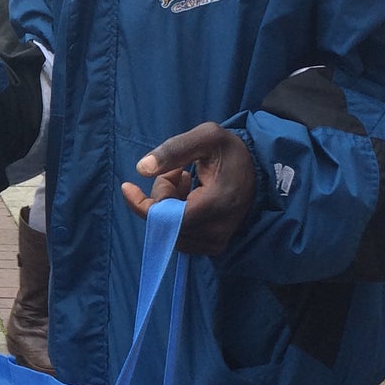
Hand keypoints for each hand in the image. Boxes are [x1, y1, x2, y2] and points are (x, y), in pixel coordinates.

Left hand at [121, 122, 255, 256]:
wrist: (257, 171)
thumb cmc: (229, 151)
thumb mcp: (206, 137)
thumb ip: (173, 150)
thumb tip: (141, 169)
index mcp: (216, 204)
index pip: (166, 218)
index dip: (142, 204)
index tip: (127, 186)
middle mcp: (216, 231)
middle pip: (164, 222)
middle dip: (162, 194)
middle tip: (178, 172)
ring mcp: (215, 243)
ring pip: (169, 230)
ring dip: (169, 204)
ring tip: (187, 182)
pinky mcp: (213, 247)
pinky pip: (178, 236)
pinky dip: (176, 216)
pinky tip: (191, 197)